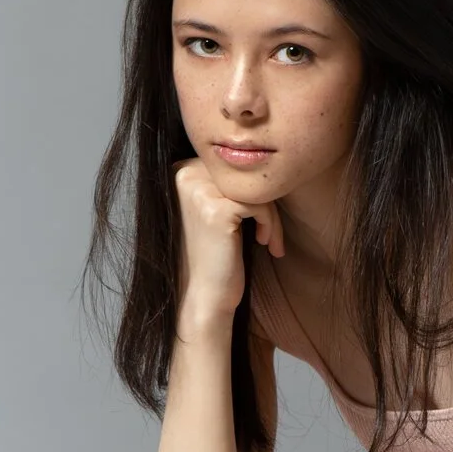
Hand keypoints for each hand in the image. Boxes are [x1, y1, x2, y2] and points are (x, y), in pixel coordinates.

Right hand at [172, 154, 286, 324]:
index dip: (252, 192)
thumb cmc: (214, 256)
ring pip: (256, 188)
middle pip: (244, 173)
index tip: (261, 223)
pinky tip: (266, 244)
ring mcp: (198, 190)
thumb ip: (225, 182)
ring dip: (271, 216)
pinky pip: (261, 203)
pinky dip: (271, 223)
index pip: (232, 166)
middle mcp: (184, 175)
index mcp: (180, 171)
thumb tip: (262, 155)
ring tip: (270, 241)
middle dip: (266, 203)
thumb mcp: (215, 209)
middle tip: (270, 234)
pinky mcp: (216, 209)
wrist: (205, 296)